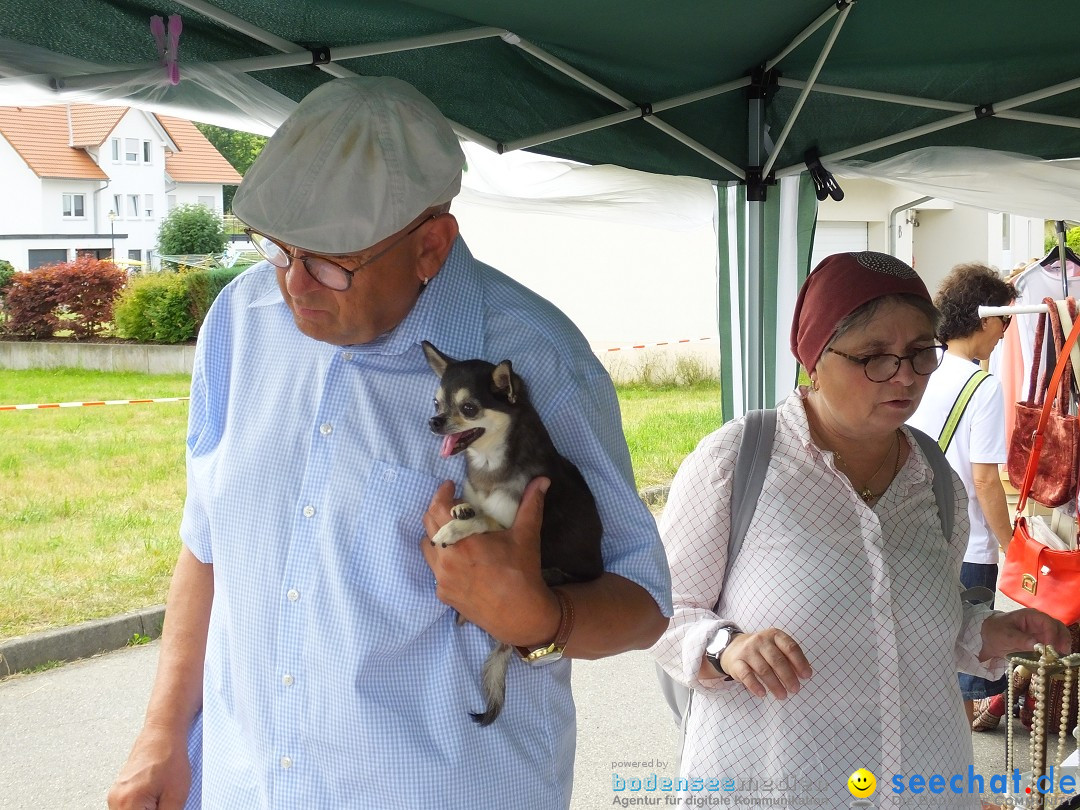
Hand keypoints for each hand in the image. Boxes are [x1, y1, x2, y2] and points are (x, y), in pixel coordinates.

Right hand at [107, 722, 190, 808]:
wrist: (163, 732)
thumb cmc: (169, 756)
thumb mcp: (176, 796)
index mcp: (127, 804)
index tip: (164, 809)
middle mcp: (115, 800)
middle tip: (165, 804)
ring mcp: (115, 794)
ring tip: (162, 798)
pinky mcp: (120, 790)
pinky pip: (129, 807)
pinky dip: (142, 807)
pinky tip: (156, 799)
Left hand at [421, 477, 560, 648]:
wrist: (521, 615)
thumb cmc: (523, 573)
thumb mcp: (526, 536)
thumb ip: (530, 505)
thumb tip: (541, 480)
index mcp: (464, 541)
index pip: (438, 509)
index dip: (441, 494)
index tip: (449, 486)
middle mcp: (447, 559)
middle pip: (429, 525)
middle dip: (438, 510)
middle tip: (452, 505)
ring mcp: (442, 579)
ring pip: (427, 547)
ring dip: (436, 534)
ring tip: (452, 530)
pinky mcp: (443, 594)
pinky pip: (434, 569)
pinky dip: (442, 557)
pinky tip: (459, 557)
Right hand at [716, 628, 812, 699]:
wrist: (734, 648)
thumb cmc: (762, 651)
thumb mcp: (776, 648)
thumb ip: (789, 659)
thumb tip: (804, 674)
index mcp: (774, 635)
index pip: (790, 647)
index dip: (800, 662)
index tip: (806, 676)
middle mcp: (760, 640)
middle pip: (777, 660)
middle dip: (788, 676)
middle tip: (795, 689)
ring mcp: (747, 651)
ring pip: (763, 669)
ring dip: (774, 684)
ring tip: (783, 695)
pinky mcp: (737, 662)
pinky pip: (746, 675)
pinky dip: (755, 685)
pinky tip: (763, 694)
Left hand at [979, 608, 1071, 660]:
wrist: (988, 636)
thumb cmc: (996, 630)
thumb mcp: (1004, 635)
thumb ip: (1020, 639)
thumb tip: (1037, 645)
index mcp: (1031, 616)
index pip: (1048, 623)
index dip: (1052, 635)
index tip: (1050, 649)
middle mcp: (1040, 623)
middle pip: (1059, 629)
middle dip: (1063, 641)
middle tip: (1062, 655)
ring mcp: (1042, 633)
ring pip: (1059, 638)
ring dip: (1061, 648)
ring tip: (1059, 660)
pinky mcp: (1041, 643)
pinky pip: (1053, 648)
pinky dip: (1055, 654)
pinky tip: (1053, 662)